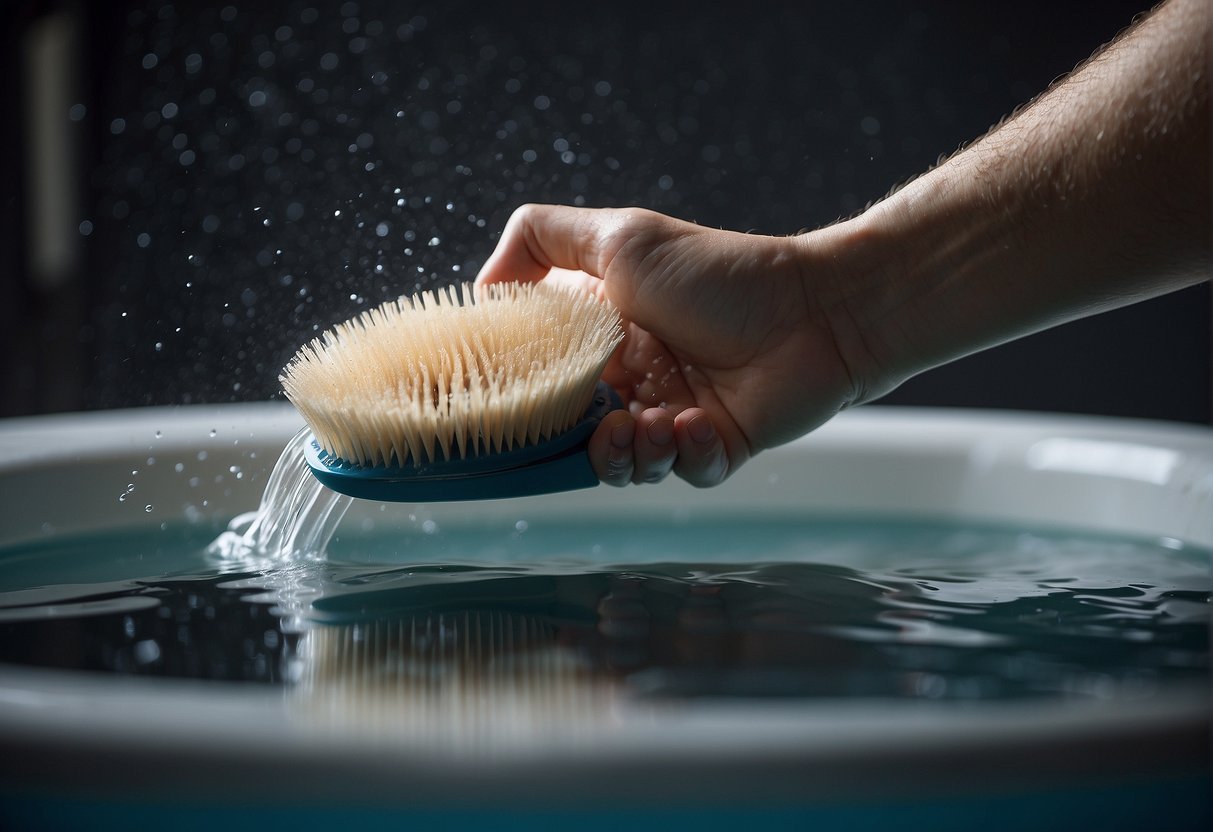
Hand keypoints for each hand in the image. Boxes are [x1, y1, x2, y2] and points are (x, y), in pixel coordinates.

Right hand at [475, 205, 862, 486]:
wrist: (814, 308)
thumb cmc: (718, 271)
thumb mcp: (617, 237)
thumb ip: (540, 240)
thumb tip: (482, 285)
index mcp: (603, 338)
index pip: (546, 383)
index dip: (528, 401)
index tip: (518, 408)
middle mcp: (635, 380)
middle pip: (580, 437)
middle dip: (585, 441)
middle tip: (606, 424)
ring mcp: (676, 415)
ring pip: (628, 466)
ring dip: (633, 455)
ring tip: (656, 425)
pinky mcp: (719, 445)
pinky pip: (687, 472)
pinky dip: (689, 455)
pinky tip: (702, 422)